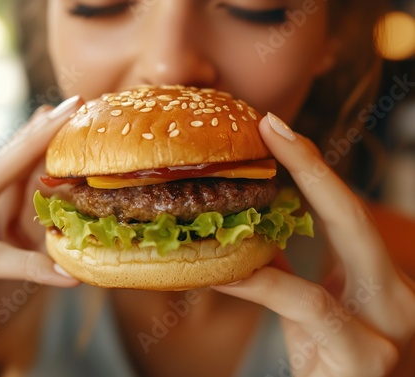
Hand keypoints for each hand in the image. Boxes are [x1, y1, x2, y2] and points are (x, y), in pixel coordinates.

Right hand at [0, 96, 82, 374]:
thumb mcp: (12, 260)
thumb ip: (30, 229)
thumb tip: (68, 202)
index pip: (6, 168)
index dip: (37, 138)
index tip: (67, 111)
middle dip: (33, 136)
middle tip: (69, 107)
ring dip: (22, 169)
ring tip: (60, 152)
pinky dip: (29, 268)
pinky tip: (65, 276)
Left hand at [212, 113, 414, 376]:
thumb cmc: (332, 366)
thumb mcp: (313, 314)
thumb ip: (290, 273)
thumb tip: (250, 234)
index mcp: (380, 278)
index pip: (345, 209)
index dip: (313, 165)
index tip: (277, 128)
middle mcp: (397, 294)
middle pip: (352, 213)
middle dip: (311, 164)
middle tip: (270, 127)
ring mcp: (389, 325)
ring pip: (337, 249)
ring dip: (280, 215)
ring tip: (231, 190)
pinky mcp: (365, 355)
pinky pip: (304, 302)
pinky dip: (258, 282)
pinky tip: (220, 272)